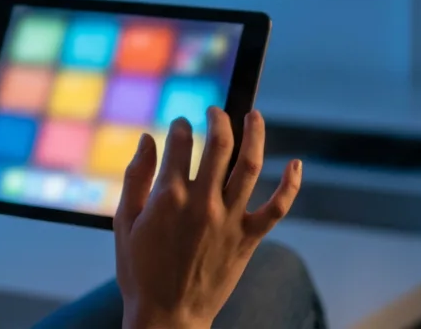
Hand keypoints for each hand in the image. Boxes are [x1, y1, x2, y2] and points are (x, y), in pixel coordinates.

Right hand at [114, 108, 302, 328]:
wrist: (168, 316)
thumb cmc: (140, 271)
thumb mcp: (124, 222)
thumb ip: (135, 177)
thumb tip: (147, 138)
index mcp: (168, 197)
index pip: (181, 142)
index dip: (181, 125)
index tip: (181, 124)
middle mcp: (202, 203)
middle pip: (219, 145)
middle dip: (218, 119)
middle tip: (215, 112)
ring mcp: (229, 220)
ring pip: (250, 165)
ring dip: (255, 134)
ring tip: (254, 115)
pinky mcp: (248, 238)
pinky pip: (277, 208)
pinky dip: (290, 185)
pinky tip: (295, 164)